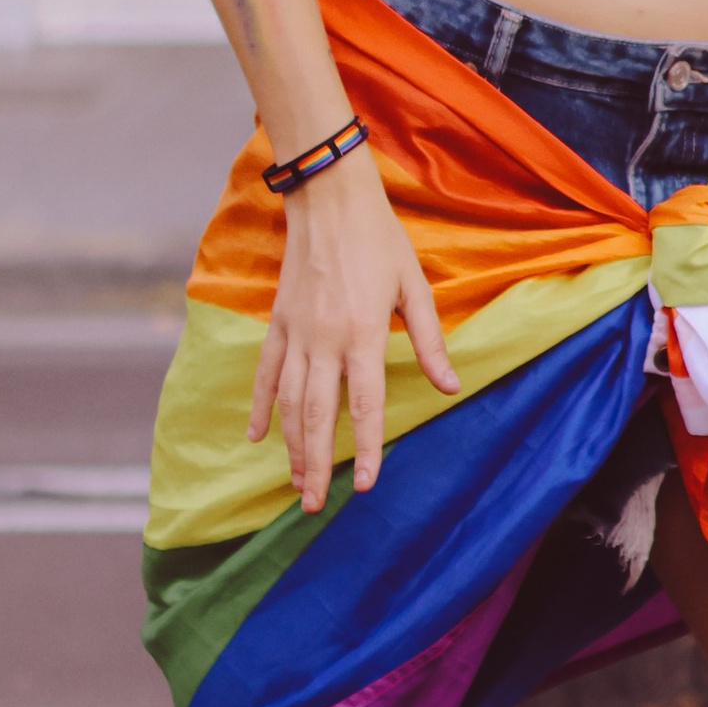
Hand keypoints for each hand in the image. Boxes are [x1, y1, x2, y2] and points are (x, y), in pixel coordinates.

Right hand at [251, 142, 456, 513]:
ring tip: (295, 484)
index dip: (365, 448)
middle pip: (316, 416)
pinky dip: (259, 408)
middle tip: (313, 506)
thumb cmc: (380, 240)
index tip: (364, 485)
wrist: (329, 200)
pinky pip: (265, 374)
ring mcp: (296, 334)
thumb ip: (430, 341)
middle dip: (316, 464)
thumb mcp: (415, 288)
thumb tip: (450, 387)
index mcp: (363, 334)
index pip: (364, 405)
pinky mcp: (277, 323)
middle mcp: (325, 341)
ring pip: (287, 403)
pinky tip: (258, 438)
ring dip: (290, 448)